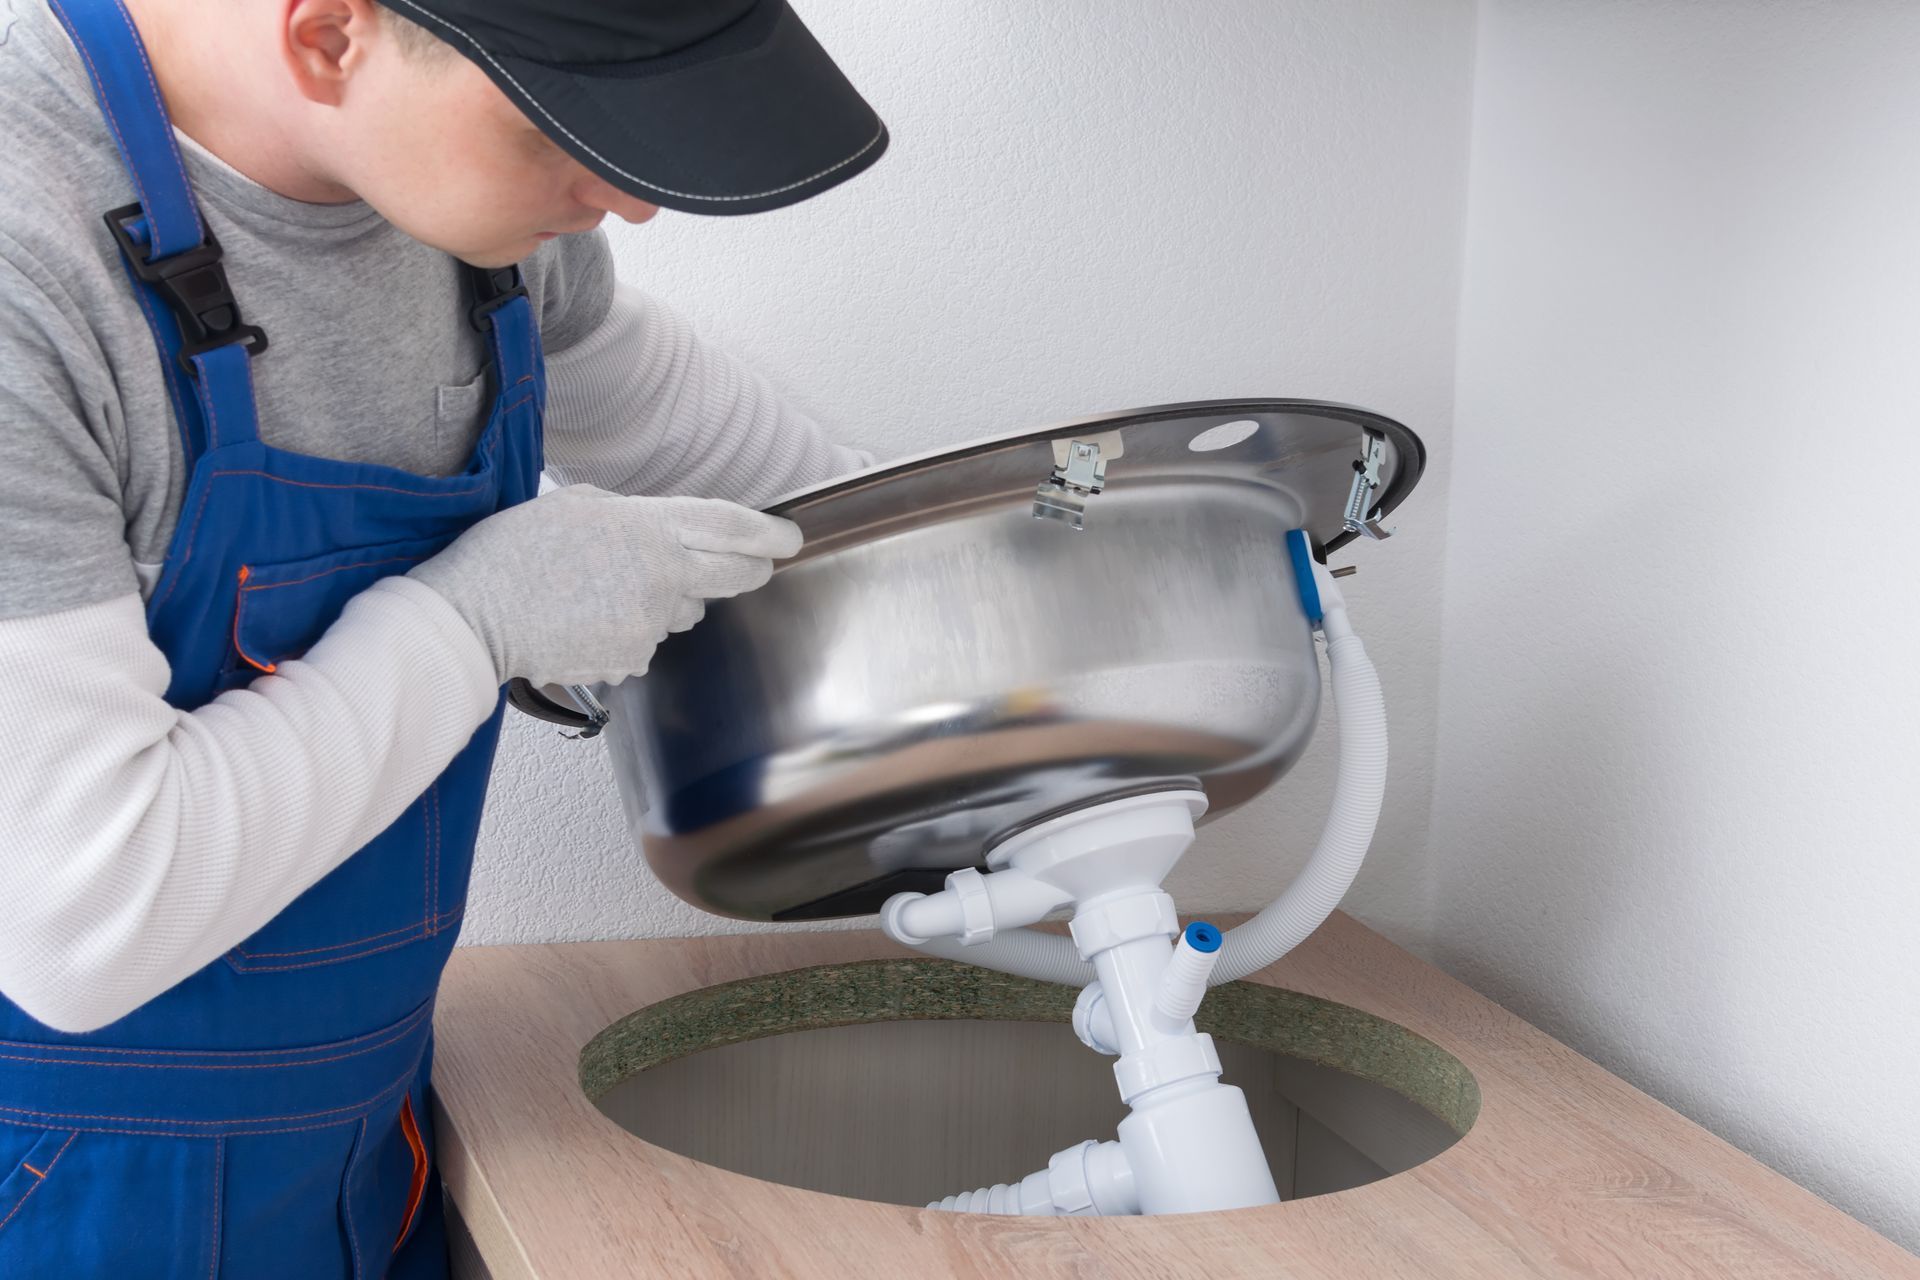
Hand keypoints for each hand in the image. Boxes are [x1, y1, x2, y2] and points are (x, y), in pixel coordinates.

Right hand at [409, 484, 800, 686]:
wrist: (473, 616)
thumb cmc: (511, 553)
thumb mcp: (572, 505)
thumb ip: (626, 515)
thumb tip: (651, 529)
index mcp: (647, 527)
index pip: (727, 525)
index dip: (766, 532)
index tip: (790, 537)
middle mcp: (660, 576)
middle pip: (731, 575)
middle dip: (749, 570)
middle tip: (756, 566)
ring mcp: (649, 622)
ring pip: (684, 611)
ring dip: (668, 600)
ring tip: (611, 589)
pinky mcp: (632, 658)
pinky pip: (649, 642)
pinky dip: (632, 632)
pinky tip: (590, 619)